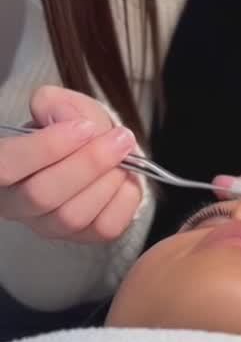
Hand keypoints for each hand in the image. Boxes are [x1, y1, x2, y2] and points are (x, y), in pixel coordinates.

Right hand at [0, 85, 141, 242]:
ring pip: (71, 216)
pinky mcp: (80, 238)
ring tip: (124, 153)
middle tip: (120, 138)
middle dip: (88, 163)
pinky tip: (126, 177)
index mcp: (2, 168)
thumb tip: (67, 119)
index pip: (6, 165)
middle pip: (41, 194)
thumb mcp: (60, 105)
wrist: (97, 149)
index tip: (84, 127)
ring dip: (107, 180)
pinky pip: (103, 228)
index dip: (45, 147)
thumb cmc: (72, 128)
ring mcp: (47, 226)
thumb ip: (55, 103)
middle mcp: (17, 204)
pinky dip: (123, 199)